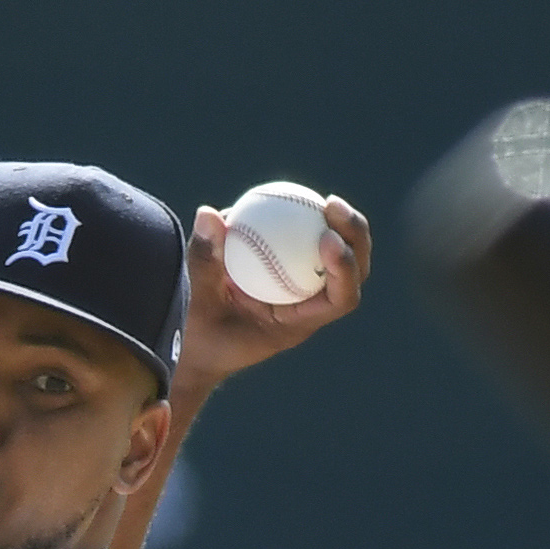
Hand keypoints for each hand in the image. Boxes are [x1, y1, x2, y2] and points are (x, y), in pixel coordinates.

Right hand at [174, 192, 370, 400]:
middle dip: (355, 237)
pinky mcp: (292, 275)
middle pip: (354, 272)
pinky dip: (306, 224)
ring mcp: (304, 291)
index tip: (327, 238)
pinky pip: (308, 246)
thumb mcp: (195, 302)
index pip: (340, 300)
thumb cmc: (198, 336)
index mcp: (298, 325)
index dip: (344, 268)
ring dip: (341, 226)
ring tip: (327, 201)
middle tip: (332, 206)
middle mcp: (309, 308)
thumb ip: (204, 260)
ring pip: (339, 257)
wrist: (196, 349)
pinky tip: (294, 199)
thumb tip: (210, 213)